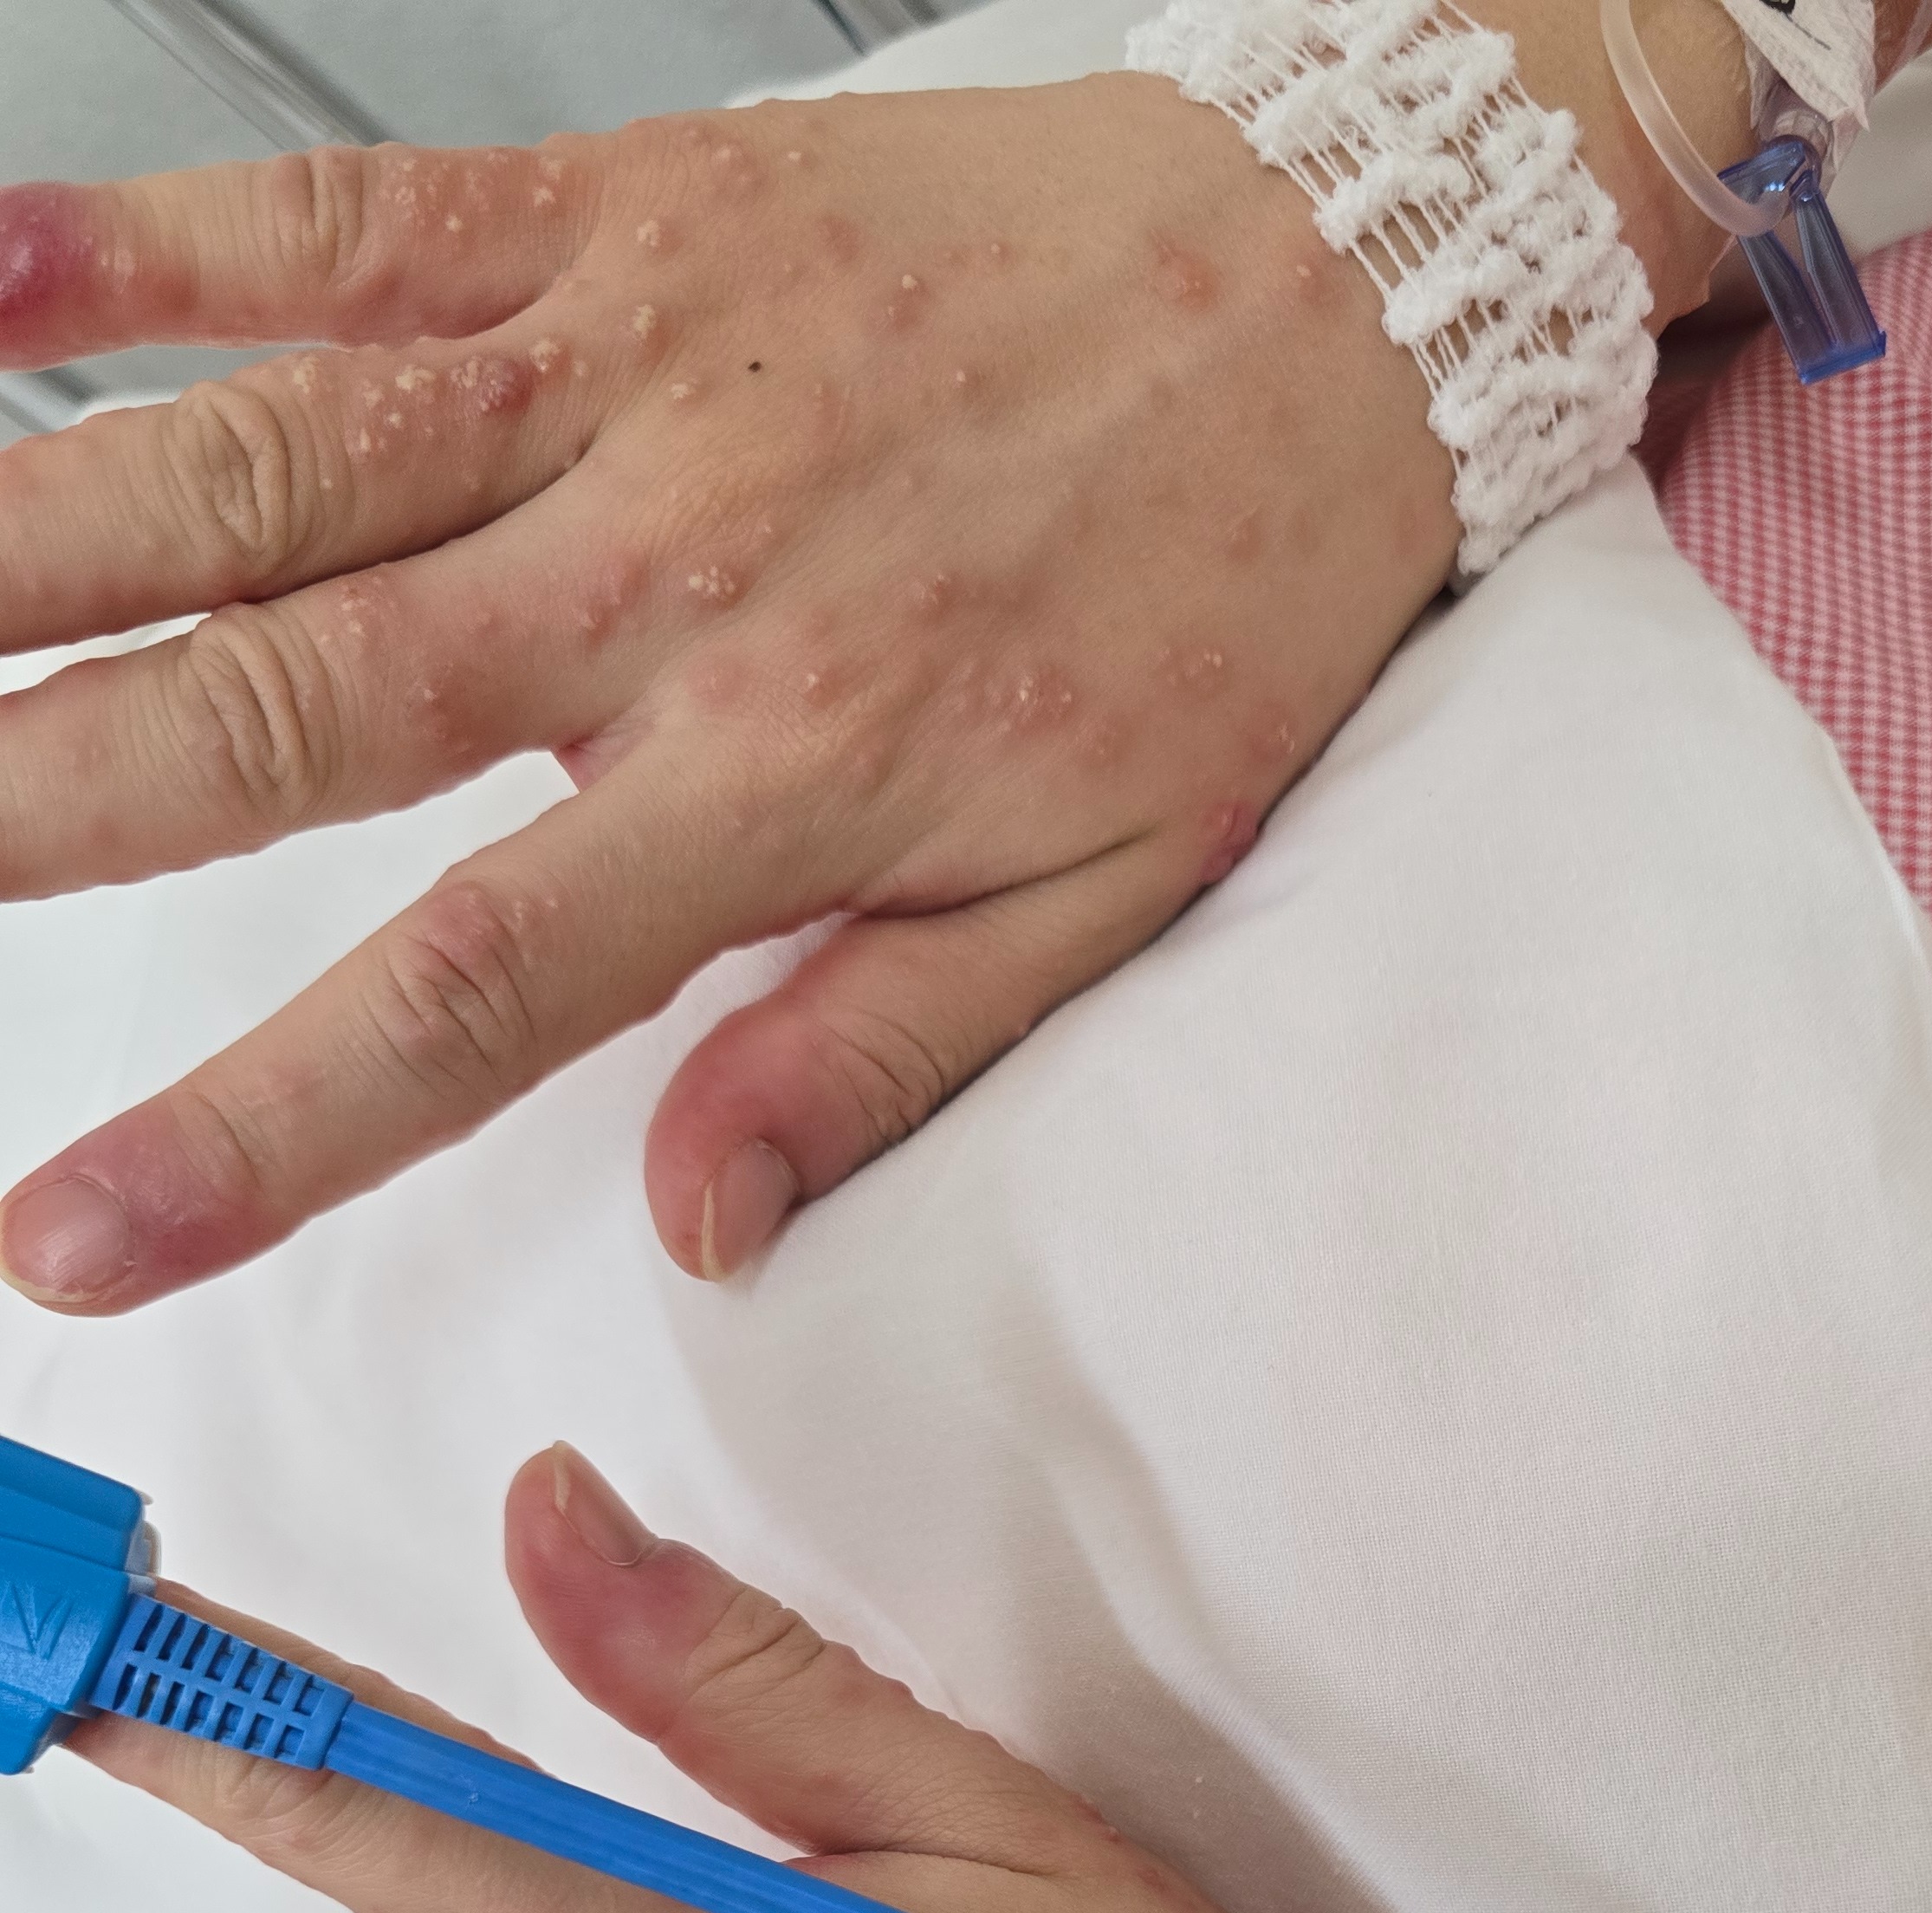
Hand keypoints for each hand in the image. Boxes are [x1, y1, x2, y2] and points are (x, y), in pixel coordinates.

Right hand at [0, 87, 1455, 1308]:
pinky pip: (360, 221)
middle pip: (288, 712)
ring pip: (271, 466)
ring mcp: (632, 374)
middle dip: (43, 807)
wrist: (1350, 294)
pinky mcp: (630, 209)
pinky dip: (158, 240)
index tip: (78, 1234)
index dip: (250, 1127)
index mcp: (785, 775)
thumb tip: (703, 1226)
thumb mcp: (1104, 895)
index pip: (462, 990)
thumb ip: (875, 1055)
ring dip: (30, 541)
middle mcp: (670, 578)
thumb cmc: (1221, 599)